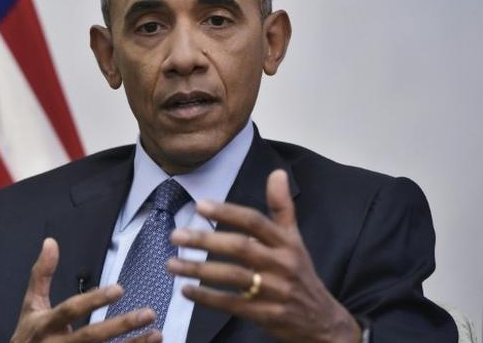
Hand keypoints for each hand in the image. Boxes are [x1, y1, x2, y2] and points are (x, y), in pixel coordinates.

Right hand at [11, 238, 161, 342]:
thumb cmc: (29, 335)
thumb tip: (50, 242)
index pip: (71, 311)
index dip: (94, 300)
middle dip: (121, 325)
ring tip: (157, 333)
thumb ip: (42, 274)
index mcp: (46, 325)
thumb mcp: (30, 304)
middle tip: (148, 313)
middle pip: (92, 337)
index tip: (118, 289)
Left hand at [166, 170, 360, 342]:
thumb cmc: (299, 273)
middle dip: (206, 240)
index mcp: (286, 242)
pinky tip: (186, 290)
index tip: (200, 205)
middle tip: (176, 235)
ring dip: (199, 270)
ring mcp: (274, 291)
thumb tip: (277, 172)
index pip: (255, 221)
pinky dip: (207, 297)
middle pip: (241, 248)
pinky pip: (232, 304)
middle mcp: (282, 264)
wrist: (321, 320)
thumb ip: (282, 207)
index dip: (228, 212)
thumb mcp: (295, 239)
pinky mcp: (266, 314)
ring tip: (172, 264)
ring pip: (233, 277)